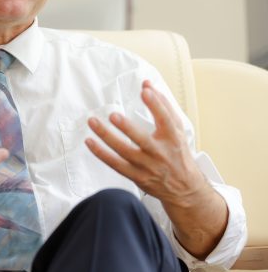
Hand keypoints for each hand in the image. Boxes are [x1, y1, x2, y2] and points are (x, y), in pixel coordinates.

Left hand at [85, 80, 205, 206]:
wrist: (183, 187)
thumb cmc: (177, 152)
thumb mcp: (178, 129)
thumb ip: (163, 105)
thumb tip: (148, 84)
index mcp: (173, 138)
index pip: (165, 119)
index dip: (156, 105)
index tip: (145, 91)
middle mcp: (159, 152)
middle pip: (142, 139)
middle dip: (127, 128)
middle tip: (113, 116)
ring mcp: (147, 166)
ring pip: (123, 151)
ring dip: (106, 137)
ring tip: (93, 122)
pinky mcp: (136, 176)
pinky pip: (115, 164)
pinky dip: (101, 153)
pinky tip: (90, 142)